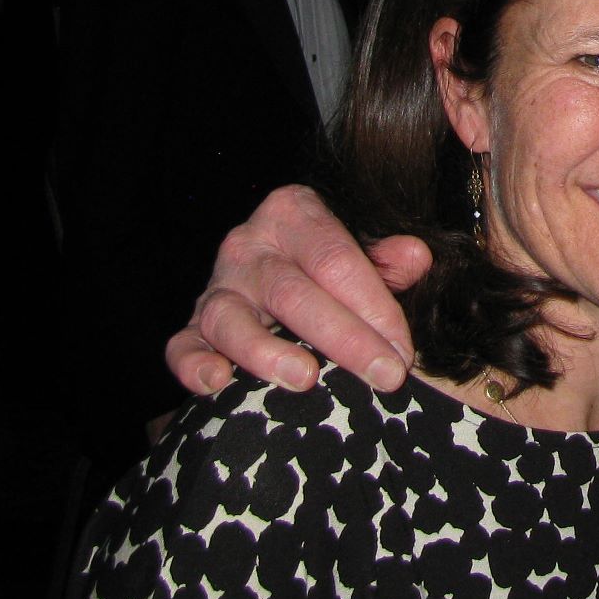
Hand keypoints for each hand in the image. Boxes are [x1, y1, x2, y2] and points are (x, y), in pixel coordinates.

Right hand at [165, 184, 431, 397]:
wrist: (275, 275)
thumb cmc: (328, 268)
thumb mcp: (362, 251)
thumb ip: (387, 258)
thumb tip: (417, 256)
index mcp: (293, 214)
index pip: (336, 259)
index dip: (374, 306)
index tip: (403, 350)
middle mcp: (248, 245)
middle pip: (293, 291)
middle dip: (344, 337)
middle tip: (383, 376)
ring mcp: (216, 287)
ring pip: (231, 318)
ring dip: (266, 352)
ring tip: (305, 379)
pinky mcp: (191, 328)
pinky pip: (181, 346)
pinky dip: (195, 365)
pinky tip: (218, 384)